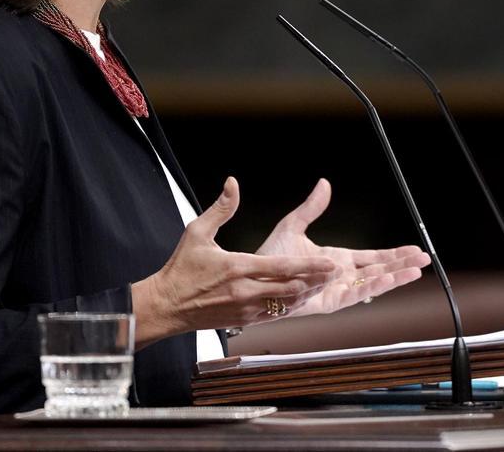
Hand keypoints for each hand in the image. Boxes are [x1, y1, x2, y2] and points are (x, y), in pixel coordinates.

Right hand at [132, 177, 336, 348]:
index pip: (282, 267)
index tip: (330, 264)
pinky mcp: (244, 320)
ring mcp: (246, 308)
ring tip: (326, 284)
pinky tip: (302, 297)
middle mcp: (245, 291)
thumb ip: (220, 208)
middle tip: (337, 273)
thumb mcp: (197, 232)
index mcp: (237, 267)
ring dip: (308, 294)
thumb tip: (233, 184)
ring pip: (287, 304)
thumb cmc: (180, 269)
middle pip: (291, 288)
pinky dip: (292, 306)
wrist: (166, 306)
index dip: (310, 266)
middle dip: (318, 281)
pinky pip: (275, 314)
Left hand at [255, 179, 430, 317]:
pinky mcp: (329, 301)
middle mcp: (341, 276)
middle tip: (425, 260)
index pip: (372, 257)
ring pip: (373, 284)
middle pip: (380, 270)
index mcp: (337, 259)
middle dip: (403, 265)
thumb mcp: (293, 226)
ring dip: (394, 277)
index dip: (394, 253)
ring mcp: (337, 290)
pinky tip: (389, 279)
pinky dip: (373, 287)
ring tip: (415, 271)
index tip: (413, 250)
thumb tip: (324, 184)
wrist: (254, 278)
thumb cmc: (270, 257)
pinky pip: (355, 295)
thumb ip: (311, 208)